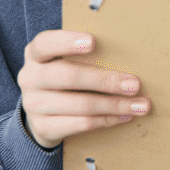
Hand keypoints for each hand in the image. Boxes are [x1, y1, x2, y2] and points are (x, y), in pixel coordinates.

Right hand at [17, 30, 149, 148]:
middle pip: (69, 77)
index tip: (93, 41)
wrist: (41, 115)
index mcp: (35, 54)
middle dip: (106, 81)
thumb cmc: (62, 79)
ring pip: (81, 104)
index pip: (45, 43)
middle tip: (134, 84)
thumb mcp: (63, 61)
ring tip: (139, 104)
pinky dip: (107, 120)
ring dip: (115, 105)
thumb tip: (128, 56)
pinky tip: (125, 116)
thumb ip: (84, 55)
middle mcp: (30, 78)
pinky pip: (81, 124)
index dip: (67, 42)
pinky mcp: (43, 127)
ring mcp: (34, 105)